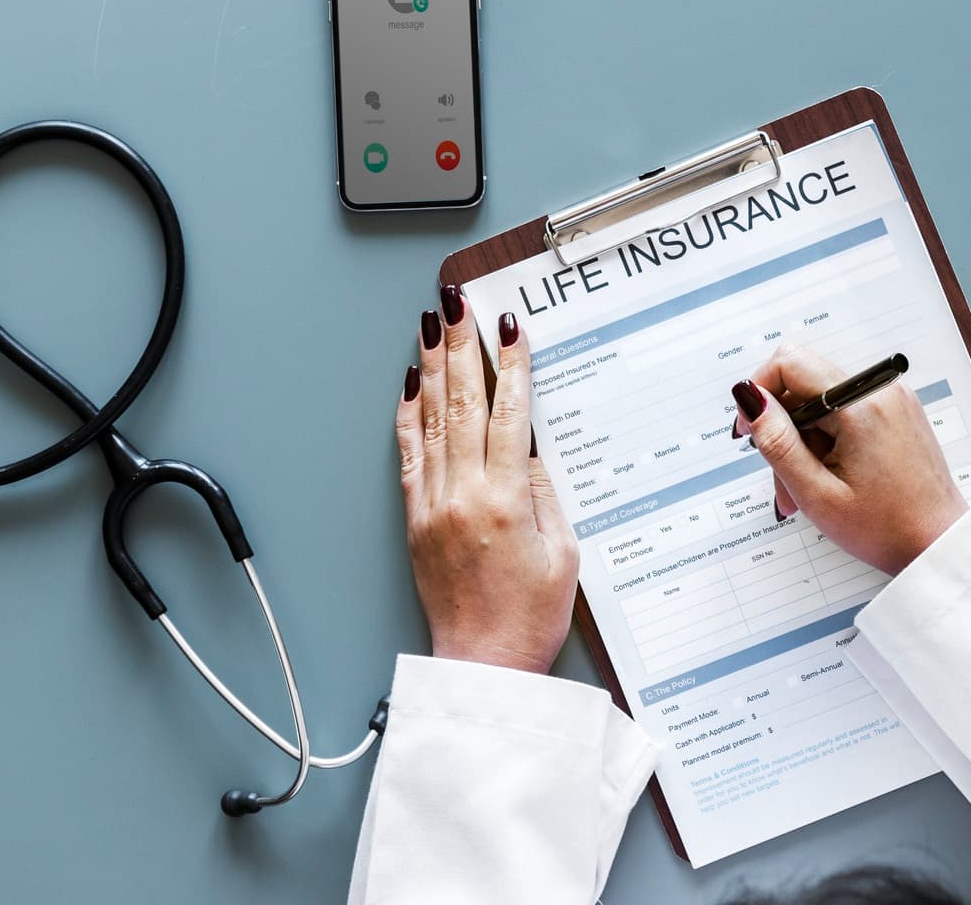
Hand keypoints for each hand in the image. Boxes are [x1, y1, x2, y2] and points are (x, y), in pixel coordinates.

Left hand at [394, 285, 578, 673]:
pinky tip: (408, 384)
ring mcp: (433, 505)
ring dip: (431, 367)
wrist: (481, 666)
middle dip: (460, 347)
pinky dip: (407, 414)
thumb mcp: (563, 553)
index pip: (508, 414)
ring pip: (430, 420)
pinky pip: (408, 454)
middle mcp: (462, 496)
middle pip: (462, 404)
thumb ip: (545, 492)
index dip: (510, 365)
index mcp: (506, 502)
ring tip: (430, 325)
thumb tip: (526, 443)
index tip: (509, 327)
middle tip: (458, 304)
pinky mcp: (415, 519)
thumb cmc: (529, 619)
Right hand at [731, 345, 966, 574]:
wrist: (940, 544)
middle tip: (781, 480)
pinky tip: (828, 480)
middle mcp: (880, 390)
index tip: (749, 431)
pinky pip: (845, 415)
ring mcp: (891, 400)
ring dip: (804, 444)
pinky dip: (828, 443)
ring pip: (822, 405)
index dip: (759, 392)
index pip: (789, 363)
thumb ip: (777, 442)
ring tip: (805, 494)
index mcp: (861, 404)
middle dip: (783, 430)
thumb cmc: (888, 528)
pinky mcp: (895, 413)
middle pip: (804, 387)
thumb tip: (748, 398)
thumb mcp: (816, 493)